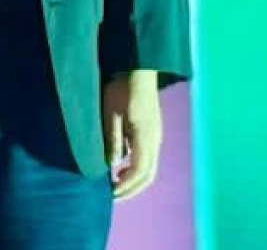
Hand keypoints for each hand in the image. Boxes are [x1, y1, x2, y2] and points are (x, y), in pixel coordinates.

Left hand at [103, 70, 162, 200]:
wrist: (137, 70)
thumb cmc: (121, 89)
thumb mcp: (110, 114)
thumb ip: (113, 139)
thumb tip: (113, 164)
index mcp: (146, 137)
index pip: (140, 172)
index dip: (126, 186)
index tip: (110, 193)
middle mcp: (155, 140)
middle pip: (148, 175)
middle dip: (131, 189)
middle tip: (112, 196)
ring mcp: (155, 136)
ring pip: (149, 167)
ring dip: (133, 180)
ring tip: (114, 184)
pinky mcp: (152, 131)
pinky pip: (146, 157)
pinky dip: (135, 169)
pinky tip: (120, 167)